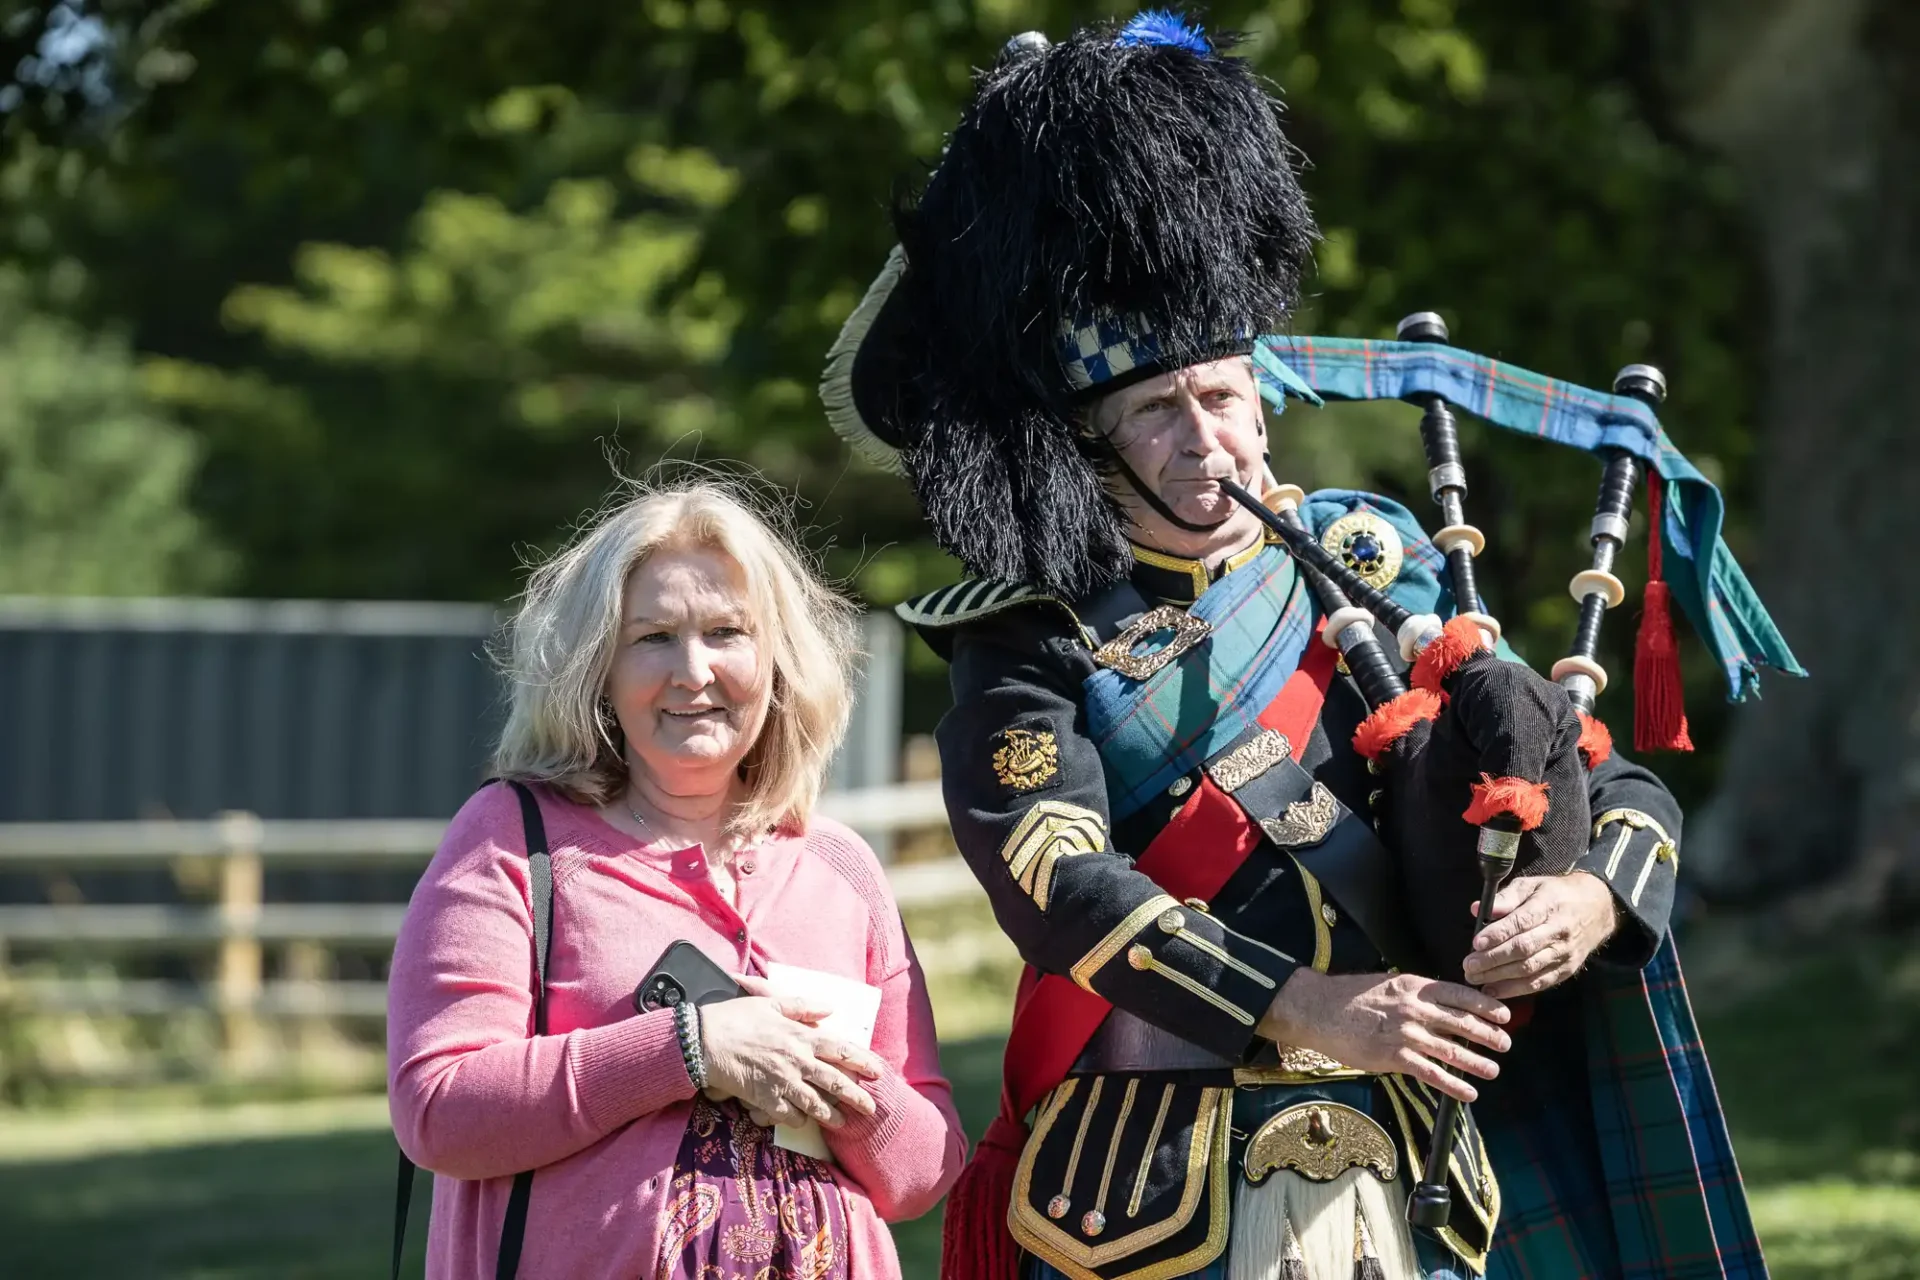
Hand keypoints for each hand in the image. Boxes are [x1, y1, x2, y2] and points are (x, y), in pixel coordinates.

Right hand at [696, 976, 883, 1128]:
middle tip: (871, 1108)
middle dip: (856, 1097)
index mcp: (801, 1036)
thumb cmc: (736, 1018)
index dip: (862, 1062)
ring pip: (815, 1104)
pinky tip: (802, 1121)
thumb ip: (802, 1006)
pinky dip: (798, 1120)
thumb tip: (829, 1008)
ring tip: (842, 1122)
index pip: (840, 1049)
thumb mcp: (771, 1003)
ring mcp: (782, 1082)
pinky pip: (789, 1115)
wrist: (705, 1041)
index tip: (877, 1072)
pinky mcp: (766, 1099)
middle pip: (835, 1082)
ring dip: (831, 1115)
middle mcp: (797, 1061)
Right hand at [1258, 969, 1510, 1102]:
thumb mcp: (1389, 984)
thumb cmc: (1351, 996)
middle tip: (1505, 1044)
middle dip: (1488, 1035)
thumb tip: (1443, 1007)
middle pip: (1462, 1023)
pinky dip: (1454, 1085)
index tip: (1504, 1015)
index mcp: (1414, 986)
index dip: (1486, 1006)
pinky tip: (1469, 1093)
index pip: (1460, 994)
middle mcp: (1414, 1008)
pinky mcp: (1394, 1057)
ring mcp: (1405, 1034)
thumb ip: (1416, 995)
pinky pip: (1431, 1073)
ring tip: (1493, 1070)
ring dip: (1477, 1062)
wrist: (1320, 1010)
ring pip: (1452, 1050)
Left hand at [1462, 872, 1618, 998]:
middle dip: (1493, 959)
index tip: (1476, 942)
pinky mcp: (1566, 969)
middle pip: (1523, 949)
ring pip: (1530, 968)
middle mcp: (1558, 932)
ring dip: (1500, 977)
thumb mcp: (1531, 885)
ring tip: (1475, 978)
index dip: (1498, 934)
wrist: (1596, 908)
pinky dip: (1516, 990)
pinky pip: (1539, 983)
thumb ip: (1505, 897)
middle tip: (1469, 965)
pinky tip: (1494, 990)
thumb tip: (1477, 909)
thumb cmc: (1555, 895)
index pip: (1521, 922)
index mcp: (1548, 906)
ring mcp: (1564, 953)